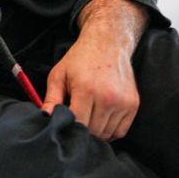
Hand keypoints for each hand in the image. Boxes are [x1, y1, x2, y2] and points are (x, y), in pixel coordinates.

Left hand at [42, 0, 145, 141]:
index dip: (69, 126)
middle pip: (92, 131)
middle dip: (81, 129)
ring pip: (106, 134)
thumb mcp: (59, 74)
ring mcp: (122, 102)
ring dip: (96, 131)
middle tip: (77, 117)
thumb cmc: (80, 59)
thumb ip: (51, 99)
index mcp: (86, 89)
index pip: (78, 123)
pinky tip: (102, 118)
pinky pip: (120, 131)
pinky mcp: (133, 104)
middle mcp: (107, 97)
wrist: (108, 43)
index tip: (65, 122)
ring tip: (89, 115)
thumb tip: (45, 118)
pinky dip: (110, 130)